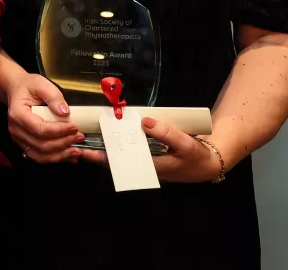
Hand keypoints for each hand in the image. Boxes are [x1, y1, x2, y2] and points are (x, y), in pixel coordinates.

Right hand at [4, 72, 84, 163]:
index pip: (40, 129)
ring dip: (61, 155)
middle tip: (79, 136)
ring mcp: (19, 139)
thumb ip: (53, 96)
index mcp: (18, 114)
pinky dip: (55, 158)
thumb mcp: (41, 83)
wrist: (17, 90)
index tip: (74, 127)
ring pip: (41, 155)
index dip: (59, 131)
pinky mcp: (25, 144)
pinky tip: (68, 155)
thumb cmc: (28, 86)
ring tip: (77, 150)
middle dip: (63, 143)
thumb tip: (65, 112)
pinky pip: (40, 156)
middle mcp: (16, 129)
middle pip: (41, 145)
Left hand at [76, 117, 224, 182]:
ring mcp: (147, 161)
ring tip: (88, 136)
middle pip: (117, 160)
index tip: (84, 152)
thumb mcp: (184, 143)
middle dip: (98, 152)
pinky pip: (131, 150)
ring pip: (122, 155)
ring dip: (107, 147)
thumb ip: (165, 132)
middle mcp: (145, 166)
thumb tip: (143, 121)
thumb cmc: (196, 156)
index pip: (121, 164)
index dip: (102, 158)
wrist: (209, 163)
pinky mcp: (150, 155)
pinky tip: (110, 133)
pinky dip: (120, 142)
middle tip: (78, 141)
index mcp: (150, 167)